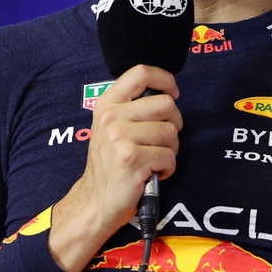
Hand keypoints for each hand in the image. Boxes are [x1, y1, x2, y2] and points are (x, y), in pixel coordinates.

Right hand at [48, 65, 181, 271]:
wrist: (97, 199)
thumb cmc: (111, 163)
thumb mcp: (111, 127)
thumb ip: (132, 107)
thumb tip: (167, 94)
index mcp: (106, 104)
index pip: (140, 72)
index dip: (165, 79)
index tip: (172, 93)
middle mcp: (111, 117)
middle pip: (166, 104)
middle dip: (174, 124)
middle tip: (162, 141)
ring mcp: (120, 138)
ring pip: (171, 132)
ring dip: (170, 150)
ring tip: (154, 159)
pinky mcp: (132, 159)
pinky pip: (169, 156)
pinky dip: (167, 168)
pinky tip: (153, 173)